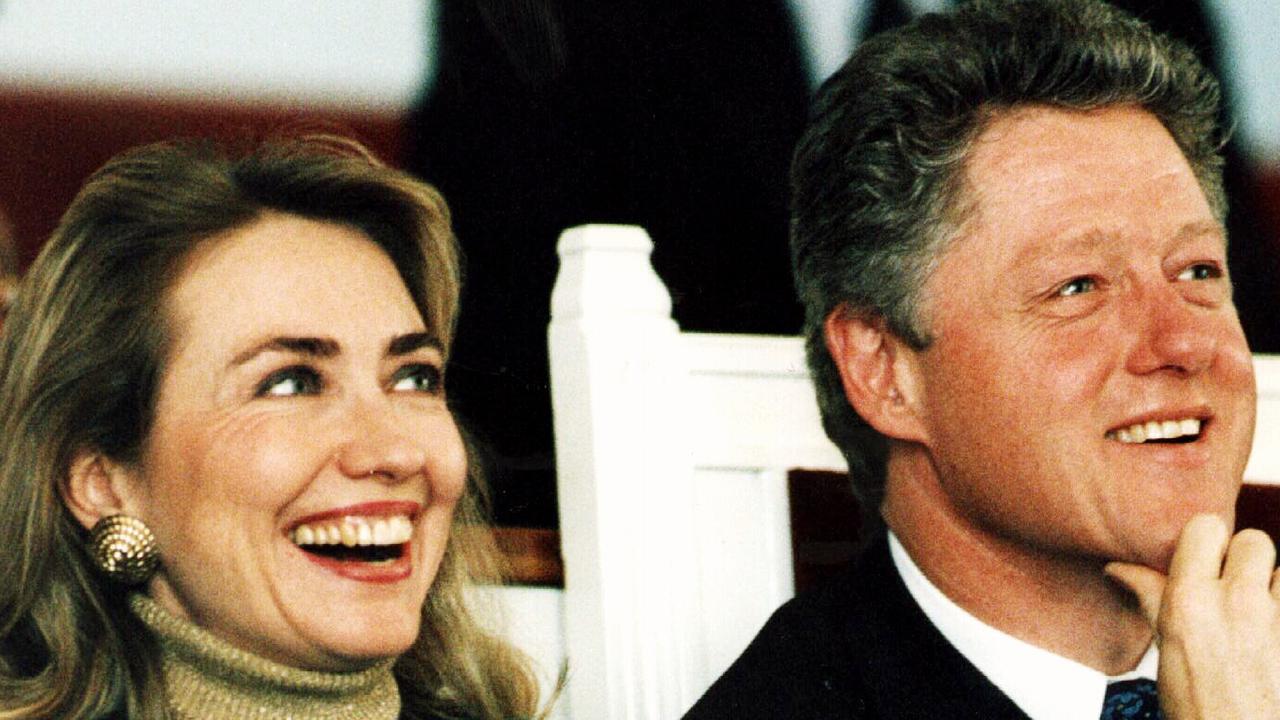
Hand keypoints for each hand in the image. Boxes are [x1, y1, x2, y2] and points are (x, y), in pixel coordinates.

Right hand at [1106, 514, 1279, 718]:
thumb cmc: (1203, 712)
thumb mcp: (1166, 653)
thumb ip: (1151, 599)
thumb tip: (1119, 570)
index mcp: (1189, 601)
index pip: (1206, 527)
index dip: (1208, 541)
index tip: (1205, 558)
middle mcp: (1237, 602)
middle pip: (1255, 541)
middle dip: (1247, 560)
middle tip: (1238, 588)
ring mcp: (1278, 617)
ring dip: (1276, 588)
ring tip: (1263, 614)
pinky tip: (1274, 632)